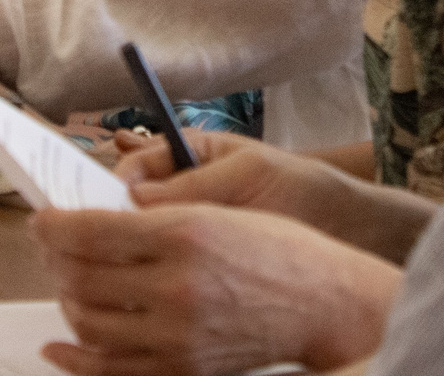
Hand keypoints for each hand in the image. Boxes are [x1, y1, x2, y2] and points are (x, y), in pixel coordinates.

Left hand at [32, 204, 398, 375]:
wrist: (324, 304)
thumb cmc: (277, 248)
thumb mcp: (217, 210)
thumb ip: (155, 216)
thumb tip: (92, 224)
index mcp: (185, 233)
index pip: (91, 231)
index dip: (54, 225)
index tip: (41, 220)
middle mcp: (177, 285)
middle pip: (81, 276)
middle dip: (54, 260)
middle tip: (50, 248)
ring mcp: (179, 334)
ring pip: (88, 322)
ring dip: (65, 300)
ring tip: (67, 284)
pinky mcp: (183, 368)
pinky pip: (111, 369)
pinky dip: (76, 359)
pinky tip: (59, 347)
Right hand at [117, 132, 395, 253]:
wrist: (344, 228)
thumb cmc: (299, 188)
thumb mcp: (247, 175)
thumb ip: (195, 183)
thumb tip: (134, 198)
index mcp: (187, 155)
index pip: (135, 167)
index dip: (112, 184)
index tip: (99, 206)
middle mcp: (181, 191)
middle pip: (127, 204)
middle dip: (111, 219)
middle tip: (104, 238)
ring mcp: (189, 229)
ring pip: (141, 239)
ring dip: (129, 250)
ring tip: (129, 264)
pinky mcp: (199, 263)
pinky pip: (164, 266)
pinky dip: (153, 275)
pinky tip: (152, 286)